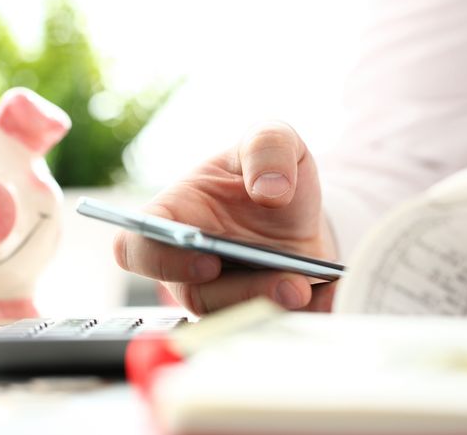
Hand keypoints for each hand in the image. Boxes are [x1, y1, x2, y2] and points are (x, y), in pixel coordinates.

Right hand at [113, 123, 337, 314]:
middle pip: (195, 296)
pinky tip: (330, 293)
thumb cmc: (267, 171)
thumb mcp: (271, 139)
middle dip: (241, 294)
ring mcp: (222, 294)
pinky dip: (306, 313)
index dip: (161, 260)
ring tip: (308, 288)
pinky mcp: (257, 312)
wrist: (303, 204)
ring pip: (234, 318)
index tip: (207, 259)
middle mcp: (188, 265)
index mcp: (173, 217)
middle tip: (286, 284)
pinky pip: (275, 327)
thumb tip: (268, 191)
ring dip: (272, 307)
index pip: (136, 248)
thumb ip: (267, 146)